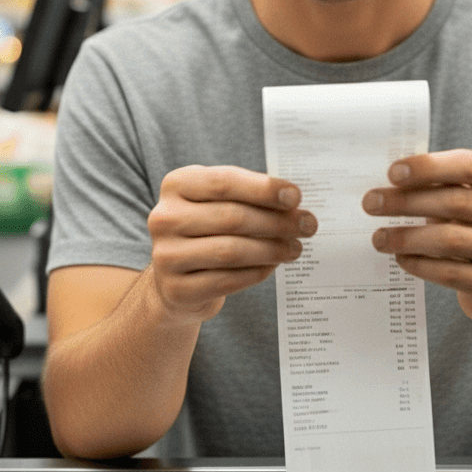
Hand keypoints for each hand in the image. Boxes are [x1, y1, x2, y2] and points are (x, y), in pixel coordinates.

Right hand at [147, 165, 315, 324]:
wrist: (176, 278)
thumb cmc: (207, 230)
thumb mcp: (218, 203)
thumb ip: (249, 196)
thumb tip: (293, 203)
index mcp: (175, 185)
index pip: (224, 182)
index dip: (263, 188)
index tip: (296, 197)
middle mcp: (164, 218)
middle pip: (231, 217)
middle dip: (276, 222)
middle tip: (307, 225)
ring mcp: (166, 255)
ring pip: (230, 250)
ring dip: (271, 249)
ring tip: (295, 248)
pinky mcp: (176, 289)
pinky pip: (227, 280)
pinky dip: (256, 272)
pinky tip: (272, 266)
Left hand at [362, 149, 471, 325]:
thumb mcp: (470, 200)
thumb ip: (442, 185)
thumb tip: (389, 182)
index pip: (470, 165)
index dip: (429, 167)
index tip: (392, 173)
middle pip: (457, 202)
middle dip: (406, 202)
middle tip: (371, 204)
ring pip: (451, 240)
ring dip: (407, 237)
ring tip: (379, 237)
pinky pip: (453, 274)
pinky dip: (421, 265)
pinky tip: (401, 259)